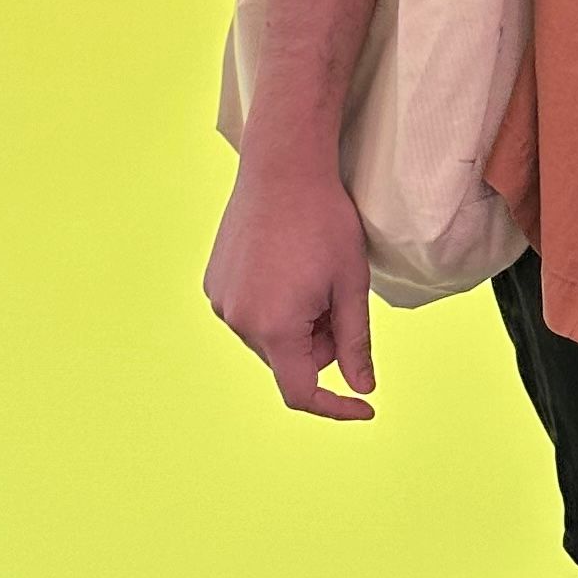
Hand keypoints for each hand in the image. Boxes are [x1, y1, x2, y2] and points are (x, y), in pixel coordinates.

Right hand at [205, 151, 377, 422]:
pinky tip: (286, 265)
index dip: (335, 406)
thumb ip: (355, 344)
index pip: (302, 391)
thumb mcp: (351, 286)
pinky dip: (274, 305)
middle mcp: (238, 321)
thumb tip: (362, 389)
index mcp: (275, 327)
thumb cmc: (325, 223)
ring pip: (271, 338)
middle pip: (290, 361)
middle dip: (320, 342)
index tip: (364, 408)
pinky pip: (251, 313)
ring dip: (297, 323)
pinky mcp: (213, 284)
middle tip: (337, 296)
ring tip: (310, 274)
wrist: (282, 169)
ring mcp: (220, 302)